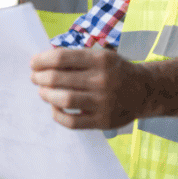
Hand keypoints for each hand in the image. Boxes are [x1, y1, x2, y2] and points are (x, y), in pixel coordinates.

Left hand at [30, 47, 150, 129]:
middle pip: (58, 78)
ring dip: (46, 95)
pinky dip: (57, 115)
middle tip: (35, 78)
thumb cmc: (116, 71)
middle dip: (40, 78)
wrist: (144, 91)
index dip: (42, 60)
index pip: (62, 58)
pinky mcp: (102, 121)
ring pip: (64, 100)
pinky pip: (72, 122)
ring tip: (42, 92)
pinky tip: (54, 107)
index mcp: (100, 60)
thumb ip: (76, 58)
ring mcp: (103, 102)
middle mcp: (102, 80)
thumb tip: (44, 61)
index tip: (33, 63)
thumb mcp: (102, 56)